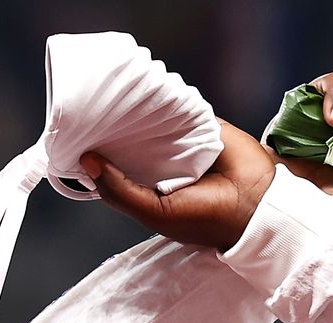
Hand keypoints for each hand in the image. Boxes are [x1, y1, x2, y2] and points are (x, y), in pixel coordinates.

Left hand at [82, 120, 275, 250]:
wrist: (255, 205)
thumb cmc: (204, 217)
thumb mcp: (154, 212)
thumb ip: (120, 191)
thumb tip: (88, 161)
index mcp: (149, 187)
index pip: (117, 166)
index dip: (98, 154)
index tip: (77, 138)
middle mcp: (163, 164)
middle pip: (130, 141)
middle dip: (112, 131)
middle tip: (89, 114)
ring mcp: (182, 143)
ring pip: (152, 122)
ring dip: (136, 114)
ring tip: (111, 102)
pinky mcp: (201, 125)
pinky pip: (178, 109)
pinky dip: (163, 103)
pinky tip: (143, 95)